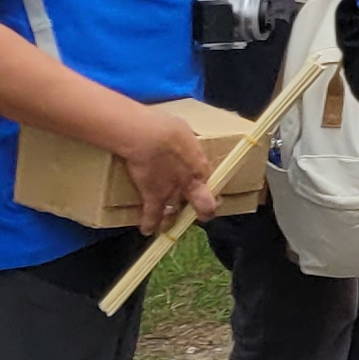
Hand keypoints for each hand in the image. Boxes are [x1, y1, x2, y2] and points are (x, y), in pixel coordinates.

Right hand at [121, 110, 229, 233]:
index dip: (212, 190)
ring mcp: (171, 193)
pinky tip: (146, 230)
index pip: (212, 185)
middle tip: (203, 215)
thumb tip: (184, 142)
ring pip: (175, 214)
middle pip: (204, 205)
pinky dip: (148, 223)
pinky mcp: (152, 196)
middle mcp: (190, 185)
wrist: (151, 138)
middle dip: (205, 211)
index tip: (210, 191)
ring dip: (171, 221)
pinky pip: (151, 215)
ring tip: (168, 226)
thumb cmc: (169, 129)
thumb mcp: (187, 135)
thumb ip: (187, 146)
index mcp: (202, 168)